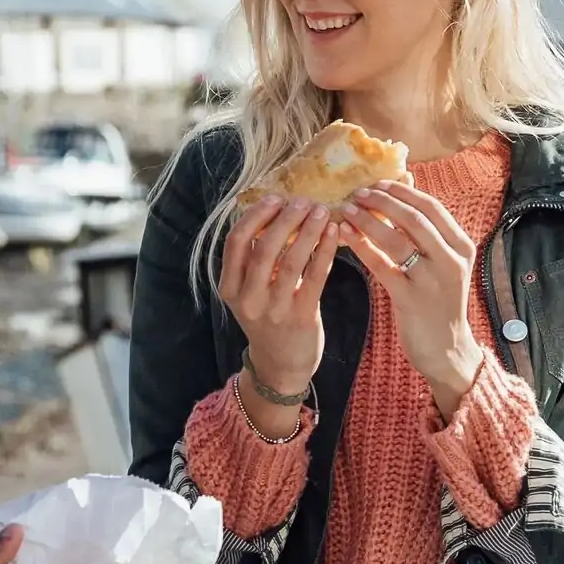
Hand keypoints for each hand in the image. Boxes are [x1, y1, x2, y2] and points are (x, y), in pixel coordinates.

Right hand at [220, 194, 335, 425]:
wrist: (280, 366)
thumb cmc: (267, 319)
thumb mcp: (249, 292)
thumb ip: (254, 260)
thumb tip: (274, 212)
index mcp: (229, 287)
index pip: (235, 243)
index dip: (255, 216)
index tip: (274, 198)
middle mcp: (247, 299)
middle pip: (264, 248)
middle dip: (285, 219)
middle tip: (303, 200)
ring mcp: (274, 310)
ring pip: (291, 260)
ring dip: (308, 231)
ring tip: (323, 211)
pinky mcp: (301, 317)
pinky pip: (315, 277)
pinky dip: (325, 251)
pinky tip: (335, 234)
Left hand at [344, 180, 486, 421]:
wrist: (447, 350)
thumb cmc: (439, 304)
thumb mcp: (444, 266)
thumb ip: (429, 237)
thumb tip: (399, 201)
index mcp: (461, 246)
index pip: (432, 207)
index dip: (402, 192)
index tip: (378, 182)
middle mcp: (451, 260)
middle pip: (414, 218)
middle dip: (383, 201)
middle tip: (356, 193)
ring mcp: (432, 281)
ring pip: (396, 239)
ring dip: (368, 220)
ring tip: (346, 209)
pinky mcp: (411, 300)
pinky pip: (382, 266)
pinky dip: (362, 246)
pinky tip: (346, 235)